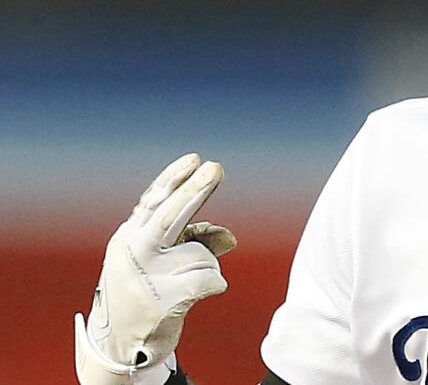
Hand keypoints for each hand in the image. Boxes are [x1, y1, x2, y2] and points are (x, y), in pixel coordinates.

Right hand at [74, 154, 236, 384]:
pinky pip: (209, 280)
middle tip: (215, 168)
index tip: (194, 159)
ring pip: (201, 255)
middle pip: (169, 217)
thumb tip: (230, 237)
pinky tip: (192, 297)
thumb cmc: (148, 289)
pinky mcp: (160, 302)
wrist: (120, 344)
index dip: (174, 179)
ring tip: (181, 284)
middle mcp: (132, 252)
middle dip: (194, 191)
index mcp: (130, 235)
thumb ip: (194, 239)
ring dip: (206, 267)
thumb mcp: (162, 258)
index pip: (153, 201)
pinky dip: (213, 284)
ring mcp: (144, 278)